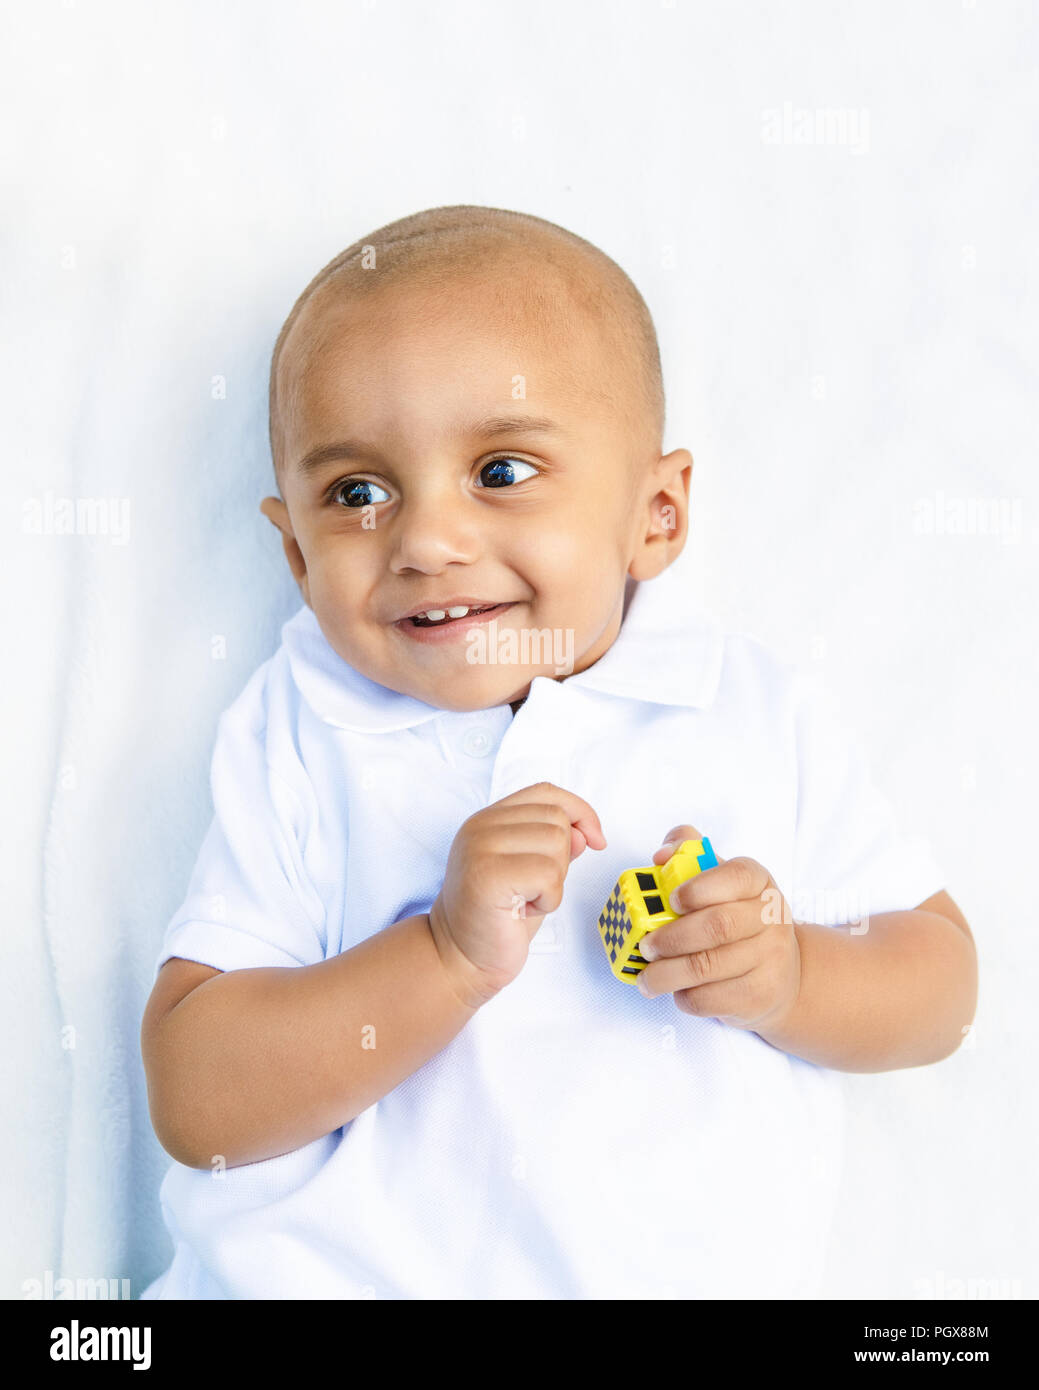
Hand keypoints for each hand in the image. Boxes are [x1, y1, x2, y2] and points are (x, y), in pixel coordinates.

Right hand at [429, 782, 606, 1008]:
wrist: (459, 959)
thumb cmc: (497, 918)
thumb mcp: (534, 873)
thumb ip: (555, 846)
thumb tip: (585, 831)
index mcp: (489, 819)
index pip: (546, 793)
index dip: (580, 811)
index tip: (596, 840)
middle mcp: (480, 826)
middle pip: (557, 819)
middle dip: (562, 859)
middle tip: (533, 888)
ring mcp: (480, 847)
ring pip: (557, 843)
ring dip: (554, 881)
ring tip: (525, 899)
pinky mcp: (487, 875)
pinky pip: (549, 875)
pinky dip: (548, 899)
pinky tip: (522, 910)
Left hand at [635, 824, 801, 1031]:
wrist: (784, 972)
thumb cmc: (738, 919)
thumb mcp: (720, 880)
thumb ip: (688, 855)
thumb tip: (663, 854)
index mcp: (757, 881)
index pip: (736, 876)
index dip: (700, 887)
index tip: (673, 899)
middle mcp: (770, 917)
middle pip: (718, 926)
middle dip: (672, 938)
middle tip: (647, 946)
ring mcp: (770, 958)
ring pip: (708, 967)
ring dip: (667, 974)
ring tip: (648, 976)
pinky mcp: (761, 995)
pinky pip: (712, 998)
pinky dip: (685, 996)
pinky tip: (677, 990)